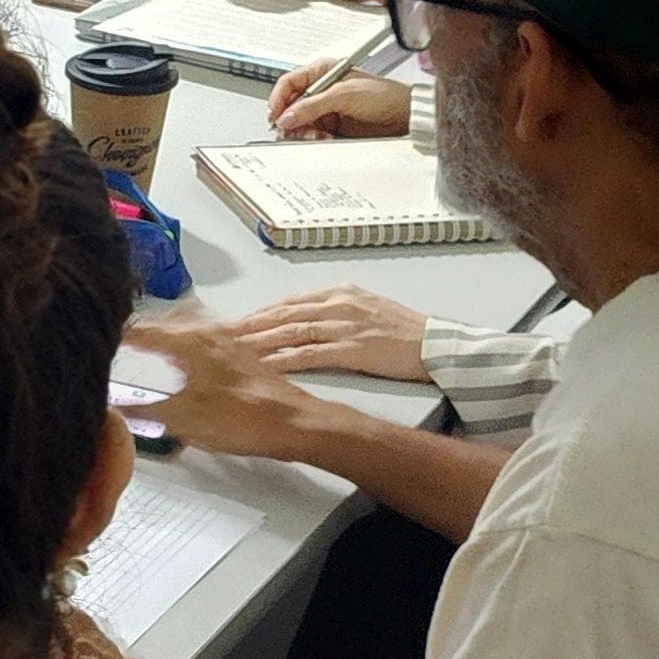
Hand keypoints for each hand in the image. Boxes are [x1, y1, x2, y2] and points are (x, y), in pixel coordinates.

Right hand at [118, 313, 335, 461]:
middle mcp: (207, 331)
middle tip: (118, 337)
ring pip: (184, 321)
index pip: (142, 329)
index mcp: (190, 340)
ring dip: (163, 328)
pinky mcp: (238, 349)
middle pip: (163, 318)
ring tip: (145, 341)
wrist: (295, 423)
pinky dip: (182, 336)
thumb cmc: (247, 419)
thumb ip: (147, 411)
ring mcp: (226, 337)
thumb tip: (118, 407)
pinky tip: (182, 354)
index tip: (99, 336)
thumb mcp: (185, 420)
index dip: (117, 333)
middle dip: (139, 327)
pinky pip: (201, 331)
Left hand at [212, 286, 430, 381]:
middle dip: (251, 324)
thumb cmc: (405, 331)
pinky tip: (265, 365)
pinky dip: (284, 359)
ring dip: (260, 341)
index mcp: (341, 292)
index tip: (239, 322)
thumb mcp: (369, 309)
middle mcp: (338, 304)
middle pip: (284, 314)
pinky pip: (309, 354)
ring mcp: (344, 326)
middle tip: (223, 335)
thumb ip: (338, 311)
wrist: (435, 345)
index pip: (292, 301)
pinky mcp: (351, 349)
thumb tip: (309, 320)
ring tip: (233, 350)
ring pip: (291, 331)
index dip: (262, 312)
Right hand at [266, 66, 411, 139]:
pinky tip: (322, 138)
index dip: (278, 99)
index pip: (289, 83)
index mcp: (321, 72)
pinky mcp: (332, 127)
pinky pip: (312, 134)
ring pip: (300, 122)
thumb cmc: (383, 95)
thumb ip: (313, 105)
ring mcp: (326, 110)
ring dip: (302, 131)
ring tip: (313, 135)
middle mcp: (321, 90)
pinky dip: (313, 139)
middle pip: (291, 106)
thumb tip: (287, 116)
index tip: (275, 116)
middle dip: (290, 119)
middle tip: (291, 130)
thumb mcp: (344, 95)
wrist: (404, 116)